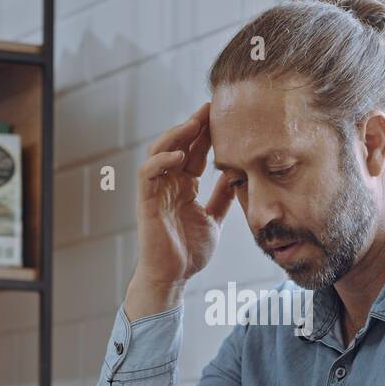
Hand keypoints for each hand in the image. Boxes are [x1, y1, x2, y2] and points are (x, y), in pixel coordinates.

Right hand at [126, 102, 235, 320]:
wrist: (173, 278)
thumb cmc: (189, 252)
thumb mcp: (214, 218)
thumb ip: (222, 197)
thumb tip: (238, 176)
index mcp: (185, 186)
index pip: (196, 151)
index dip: (208, 133)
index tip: (226, 115)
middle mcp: (169, 183)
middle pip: (179, 144)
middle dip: (194, 126)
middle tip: (211, 108)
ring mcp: (156, 191)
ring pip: (160, 151)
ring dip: (176, 135)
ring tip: (194, 123)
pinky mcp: (146, 201)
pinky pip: (148, 173)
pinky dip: (161, 160)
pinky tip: (179, 154)